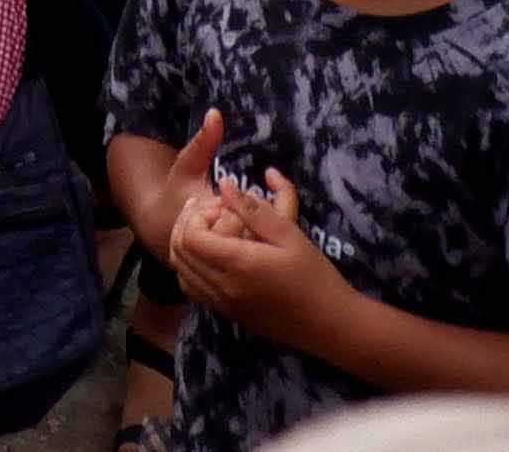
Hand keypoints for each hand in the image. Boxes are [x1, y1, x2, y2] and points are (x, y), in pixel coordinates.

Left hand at [163, 133, 339, 341]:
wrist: (329, 324)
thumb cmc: (314, 275)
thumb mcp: (289, 234)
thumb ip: (253, 209)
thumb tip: (224, 185)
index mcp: (238, 264)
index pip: (191, 237)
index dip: (197, 215)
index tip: (222, 206)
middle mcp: (222, 287)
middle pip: (179, 253)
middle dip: (187, 225)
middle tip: (208, 210)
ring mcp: (222, 305)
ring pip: (181, 273)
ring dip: (185, 246)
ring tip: (207, 228)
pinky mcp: (227, 315)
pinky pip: (193, 289)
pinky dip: (191, 268)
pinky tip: (211, 254)